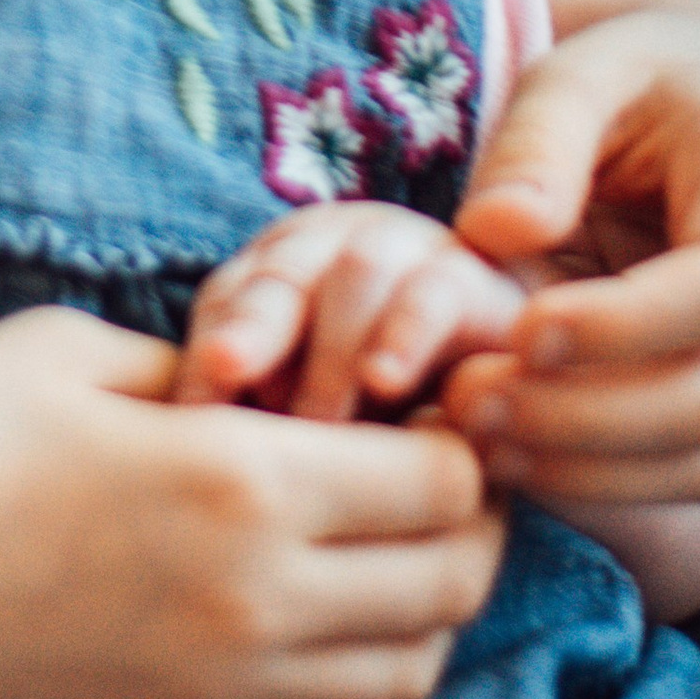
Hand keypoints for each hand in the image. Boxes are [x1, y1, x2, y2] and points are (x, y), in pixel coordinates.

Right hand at [0, 308, 504, 698]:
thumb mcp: (72, 350)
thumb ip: (198, 369)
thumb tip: (265, 386)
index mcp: (242, 483)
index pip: (438, 480)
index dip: (455, 433)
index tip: (424, 393)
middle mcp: (258, 603)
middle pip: (450, 586)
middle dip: (465, 520)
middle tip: (427, 462)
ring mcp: (222, 690)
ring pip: (407, 673)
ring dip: (424, 606)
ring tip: (378, 538)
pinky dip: (357, 668)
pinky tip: (310, 604)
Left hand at [180, 203, 527, 421]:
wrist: (512, 375)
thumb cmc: (382, 408)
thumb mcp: (308, 406)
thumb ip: (257, 409)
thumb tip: (187, 451)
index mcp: (283, 267)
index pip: (230, 297)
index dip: (212, 348)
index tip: (189, 409)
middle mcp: (340, 247)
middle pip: (282, 274)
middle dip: (254, 328)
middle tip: (232, 389)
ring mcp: (409, 255)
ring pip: (357, 274)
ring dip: (332, 349)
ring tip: (318, 421)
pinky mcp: (477, 284)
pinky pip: (435, 295)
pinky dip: (405, 335)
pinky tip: (385, 384)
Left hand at [440, 0, 699, 513]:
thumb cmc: (629, 83)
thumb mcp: (580, 72)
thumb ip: (539, 142)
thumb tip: (498, 231)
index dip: (629, 324)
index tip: (523, 331)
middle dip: (586, 416)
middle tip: (466, 398)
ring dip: (590, 468)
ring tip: (475, 435)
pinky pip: (695, 478)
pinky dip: (606, 486)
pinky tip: (512, 458)